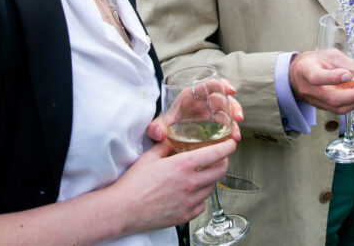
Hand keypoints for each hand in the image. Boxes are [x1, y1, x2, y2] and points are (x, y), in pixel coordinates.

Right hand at [107, 136, 236, 234]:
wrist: (122, 210)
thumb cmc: (133, 184)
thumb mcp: (150, 157)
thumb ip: (167, 145)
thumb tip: (175, 137)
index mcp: (183, 165)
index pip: (217, 154)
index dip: (228, 146)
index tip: (230, 143)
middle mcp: (190, 183)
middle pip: (221, 171)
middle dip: (223, 162)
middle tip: (218, 158)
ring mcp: (189, 201)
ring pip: (212, 188)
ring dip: (210, 180)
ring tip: (199, 175)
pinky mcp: (186, 215)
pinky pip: (202, 204)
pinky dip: (200, 197)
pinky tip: (189, 193)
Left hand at [147, 79, 244, 143]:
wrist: (165, 135)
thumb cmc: (164, 125)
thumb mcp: (158, 126)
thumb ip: (155, 128)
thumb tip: (158, 133)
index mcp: (192, 95)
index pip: (209, 84)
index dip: (222, 84)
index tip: (230, 90)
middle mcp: (204, 102)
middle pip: (223, 99)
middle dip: (233, 107)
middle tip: (238, 118)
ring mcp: (211, 113)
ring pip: (228, 112)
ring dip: (234, 122)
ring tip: (236, 135)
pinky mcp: (215, 124)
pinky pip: (226, 123)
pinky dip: (232, 129)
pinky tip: (233, 138)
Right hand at [287, 50, 353, 114]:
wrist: (299, 74)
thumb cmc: (315, 61)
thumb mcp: (329, 54)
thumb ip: (346, 63)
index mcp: (306, 70)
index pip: (316, 77)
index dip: (333, 78)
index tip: (348, 75)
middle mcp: (309, 89)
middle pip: (332, 98)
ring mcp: (315, 101)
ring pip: (338, 107)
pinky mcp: (323, 107)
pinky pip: (340, 109)